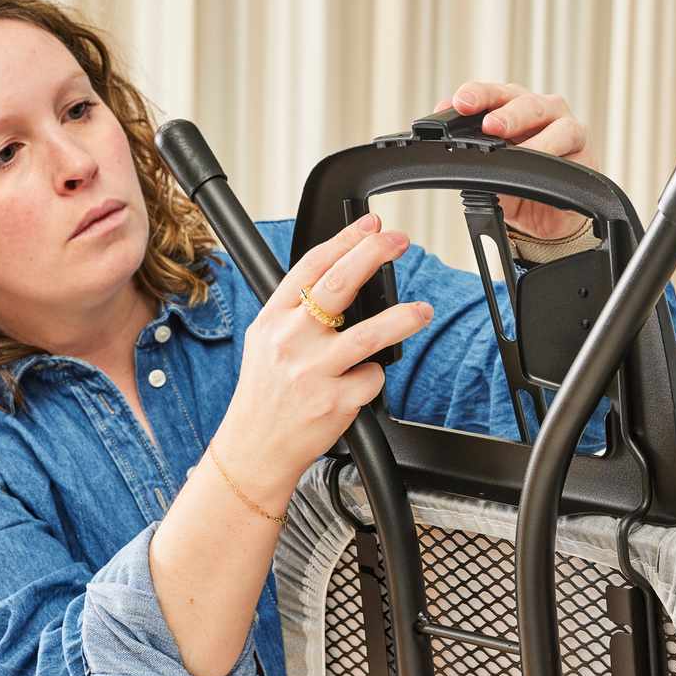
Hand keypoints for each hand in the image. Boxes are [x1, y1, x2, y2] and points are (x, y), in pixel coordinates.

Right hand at [214, 212, 433, 499]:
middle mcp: (290, 340)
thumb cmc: (265, 395)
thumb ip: (296, 313)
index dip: (345, 239)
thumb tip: (342, 278)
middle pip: (340, 284)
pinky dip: (372, 378)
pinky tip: (358, 384)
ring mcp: (313, 371)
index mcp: (272, 319)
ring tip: (421, 311)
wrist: (253, 449)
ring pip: (371, 334)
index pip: (310, 266)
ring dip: (402, 318)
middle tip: (399, 242)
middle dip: (374, 255)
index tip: (370, 225)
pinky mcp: (335, 401)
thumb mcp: (264, 343)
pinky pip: (372, 378)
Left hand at [434, 81, 594, 239]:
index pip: (493, 94)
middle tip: (490, 126)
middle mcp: (540, 111)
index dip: (478, 94)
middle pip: (525, 101)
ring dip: (535, 134)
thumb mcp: (489, 173)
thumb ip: (471, 158)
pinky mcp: (583, 150)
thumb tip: (448, 152)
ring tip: (517, 150)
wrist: (544, 217)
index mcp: (511, 108)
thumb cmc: (517, 184)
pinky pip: (572, 144)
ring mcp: (564, 127)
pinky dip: (555, 152)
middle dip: (506, 113)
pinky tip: (542, 163)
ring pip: (554, 118)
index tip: (461, 102)